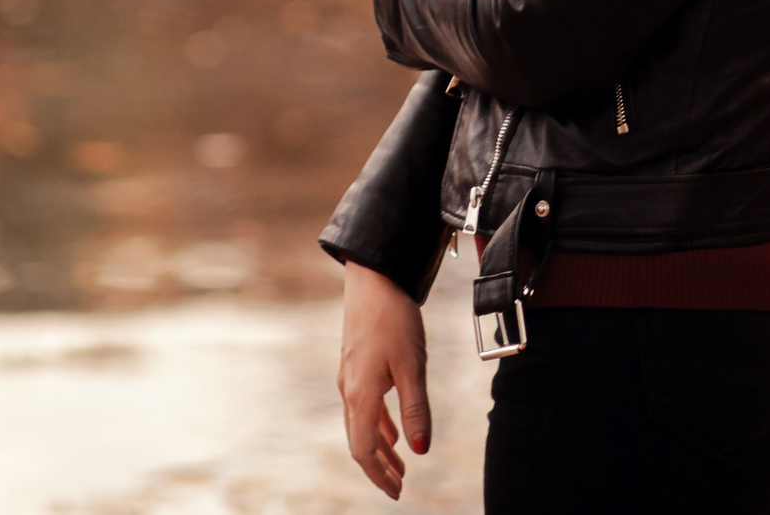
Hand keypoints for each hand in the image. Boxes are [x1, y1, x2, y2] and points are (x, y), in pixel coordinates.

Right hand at [338, 260, 431, 498]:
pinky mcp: (356, 363)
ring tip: (400, 465)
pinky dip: (377, 425)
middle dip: (379, 467)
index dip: (378, 474)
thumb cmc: (394, 319)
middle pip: (358, 441)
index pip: (362, 449)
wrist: (374, 277)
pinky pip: (363, 406)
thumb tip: (421, 451)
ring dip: (379, 448)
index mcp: (360, 394)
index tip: (396, 492)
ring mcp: (350, 376)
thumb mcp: (412, 366)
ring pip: (360, 423)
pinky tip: (393, 430)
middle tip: (399, 487)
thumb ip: (416, 409)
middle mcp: (349, 388)